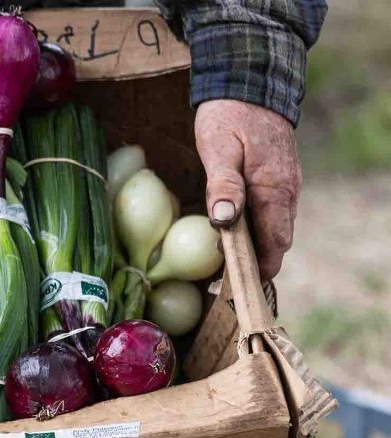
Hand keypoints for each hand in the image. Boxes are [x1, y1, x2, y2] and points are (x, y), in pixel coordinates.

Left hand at [195, 99, 300, 280]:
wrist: (249, 83)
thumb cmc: (229, 117)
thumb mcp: (219, 149)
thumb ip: (223, 185)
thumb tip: (225, 221)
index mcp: (274, 190)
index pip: (275, 243)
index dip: (260, 268)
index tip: (239, 286)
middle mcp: (287, 192)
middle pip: (277, 241)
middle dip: (256, 262)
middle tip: (226, 280)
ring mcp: (285, 185)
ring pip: (275, 227)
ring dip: (255, 245)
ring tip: (226, 260)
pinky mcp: (278, 178)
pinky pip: (272, 211)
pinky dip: (257, 227)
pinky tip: (233, 231)